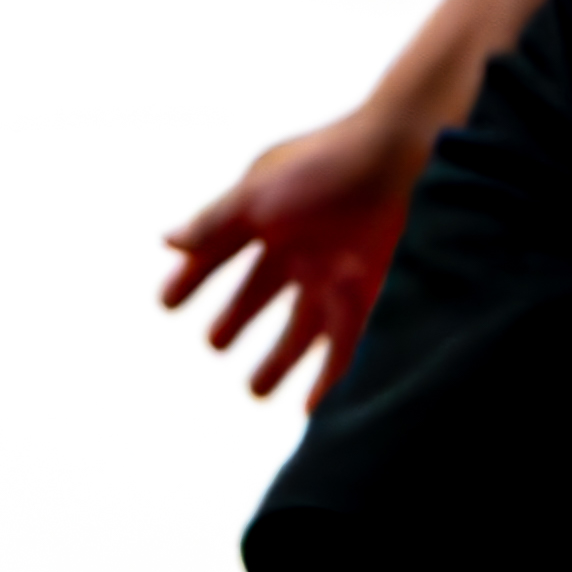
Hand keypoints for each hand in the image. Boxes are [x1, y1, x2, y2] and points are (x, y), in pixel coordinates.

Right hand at [157, 93, 434, 407]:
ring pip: (299, 329)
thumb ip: (214, 220)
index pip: (221, 250)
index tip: (166, 305)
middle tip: (214, 345)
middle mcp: (300, 247)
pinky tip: (309, 408)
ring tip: (255, 390)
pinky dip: (325, 381)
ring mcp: (334, 275)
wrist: (405, 163)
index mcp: (270, 215)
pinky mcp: (368, 299)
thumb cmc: (326, 167)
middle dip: (237, 318)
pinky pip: (343, 351)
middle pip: (260, 293)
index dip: (194, 276)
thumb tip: (166, 240)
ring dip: (278, 360)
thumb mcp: (260, 191)